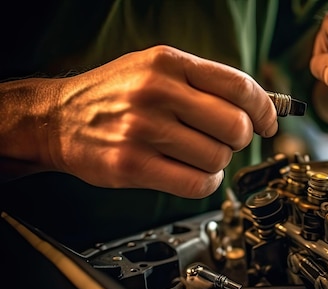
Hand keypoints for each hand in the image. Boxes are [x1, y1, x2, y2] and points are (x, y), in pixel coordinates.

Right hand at [3, 46, 277, 197]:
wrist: (56, 118)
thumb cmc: (114, 95)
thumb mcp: (156, 69)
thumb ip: (204, 83)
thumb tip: (260, 105)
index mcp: (169, 63)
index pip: (239, 86)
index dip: (264, 109)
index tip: (268, 122)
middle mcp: (157, 92)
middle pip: (235, 126)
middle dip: (240, 138)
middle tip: (227, 140)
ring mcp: (143, 129)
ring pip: (218, 157)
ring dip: (218, 163)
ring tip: (200, 155)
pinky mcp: (132, 165)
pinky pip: (196, 183)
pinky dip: (205, 183)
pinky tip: (193, 174)